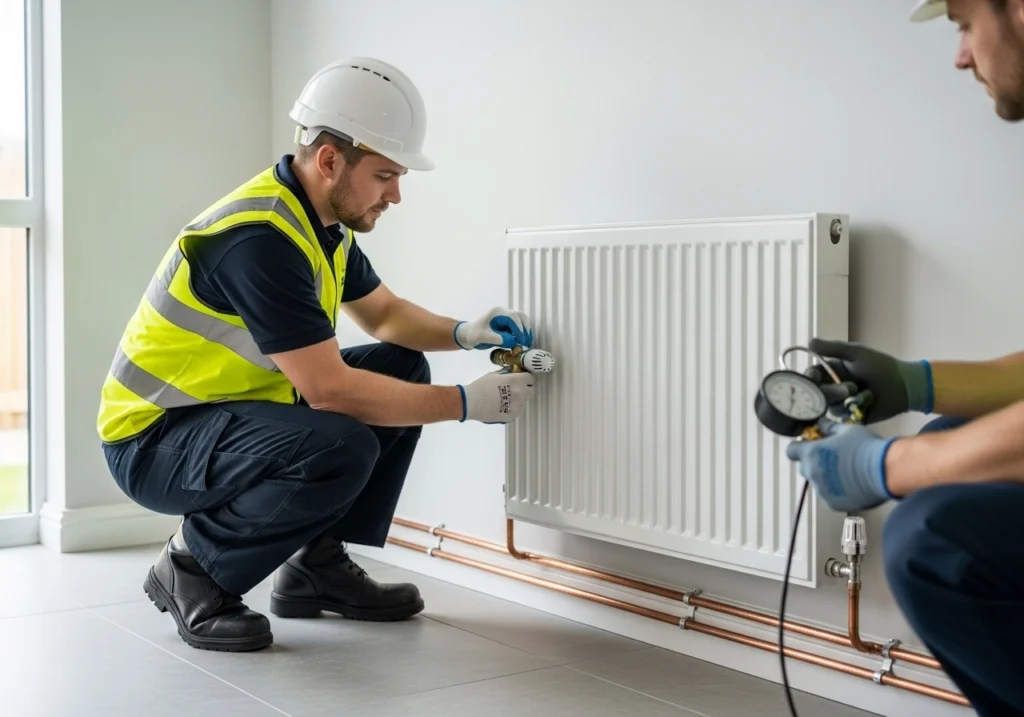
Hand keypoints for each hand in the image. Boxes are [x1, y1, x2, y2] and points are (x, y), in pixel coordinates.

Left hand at [454, 307, 532, 349]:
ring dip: (525, 332)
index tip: (521, 341)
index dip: (519, 329)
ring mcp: (506, 319)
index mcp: (497, 312)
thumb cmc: (473, 335)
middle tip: (526, 342)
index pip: (513, 317)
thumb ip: (497, 339)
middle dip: (525, 329)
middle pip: (521, 317)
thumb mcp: (483, 337)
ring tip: (526, 344)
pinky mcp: (508, 325)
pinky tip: (522, 343)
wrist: (468, 336)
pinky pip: (519, 328)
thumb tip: (513, 342)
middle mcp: (503, 313)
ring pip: (522, 322)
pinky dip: (522, 335)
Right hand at [457, 370, 534, 423]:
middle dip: (526, 389)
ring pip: (523, 402)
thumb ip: (506, 373)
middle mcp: (521, 393)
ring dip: (518, 399)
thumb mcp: (494, 375)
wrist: (472, 402)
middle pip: (531, 391)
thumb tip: (511, 372)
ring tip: (505, 399)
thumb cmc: (481, 386)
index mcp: (517, 380)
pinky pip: (516, 410)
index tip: (522, 379)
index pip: (531, 378)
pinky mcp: (512, 416)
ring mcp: (518, 406)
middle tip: (516, 389)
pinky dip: (511, 408)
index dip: (527, 378)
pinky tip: (501, 407)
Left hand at [786, 421, 897, 511]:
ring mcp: (822, 491)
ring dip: (827, 478)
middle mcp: (812, 473)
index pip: (791, 451)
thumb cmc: (866, 447)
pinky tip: (853, 485)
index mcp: (811, 454)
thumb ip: (830, 428)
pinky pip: (830, 496)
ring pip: (818, 483)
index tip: (808, 446)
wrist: (886, 471)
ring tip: (848, 473)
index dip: (799, 448)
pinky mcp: (834, 504)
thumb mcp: (847, 431)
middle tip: (832, 458)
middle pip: (805, 467)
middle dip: (814, 463)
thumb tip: (821, 424)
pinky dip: (838, 492)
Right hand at [804, 338, 932, 423]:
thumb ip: (833, 348)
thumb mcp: (856, 353)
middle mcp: (833, 386)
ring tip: (863, 393)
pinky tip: (867, 402)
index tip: (813, 378)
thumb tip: (809, 341)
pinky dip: (854, 408)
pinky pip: (842, 416)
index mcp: (831, 370)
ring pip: (828, 406)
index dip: (809, 379)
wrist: (904, 386)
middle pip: (817, 393)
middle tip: (850, 388)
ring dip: (845, 400)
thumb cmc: (881, 366)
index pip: (811, 376)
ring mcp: (841, 402)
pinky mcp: (850, 415)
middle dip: (832, 391)